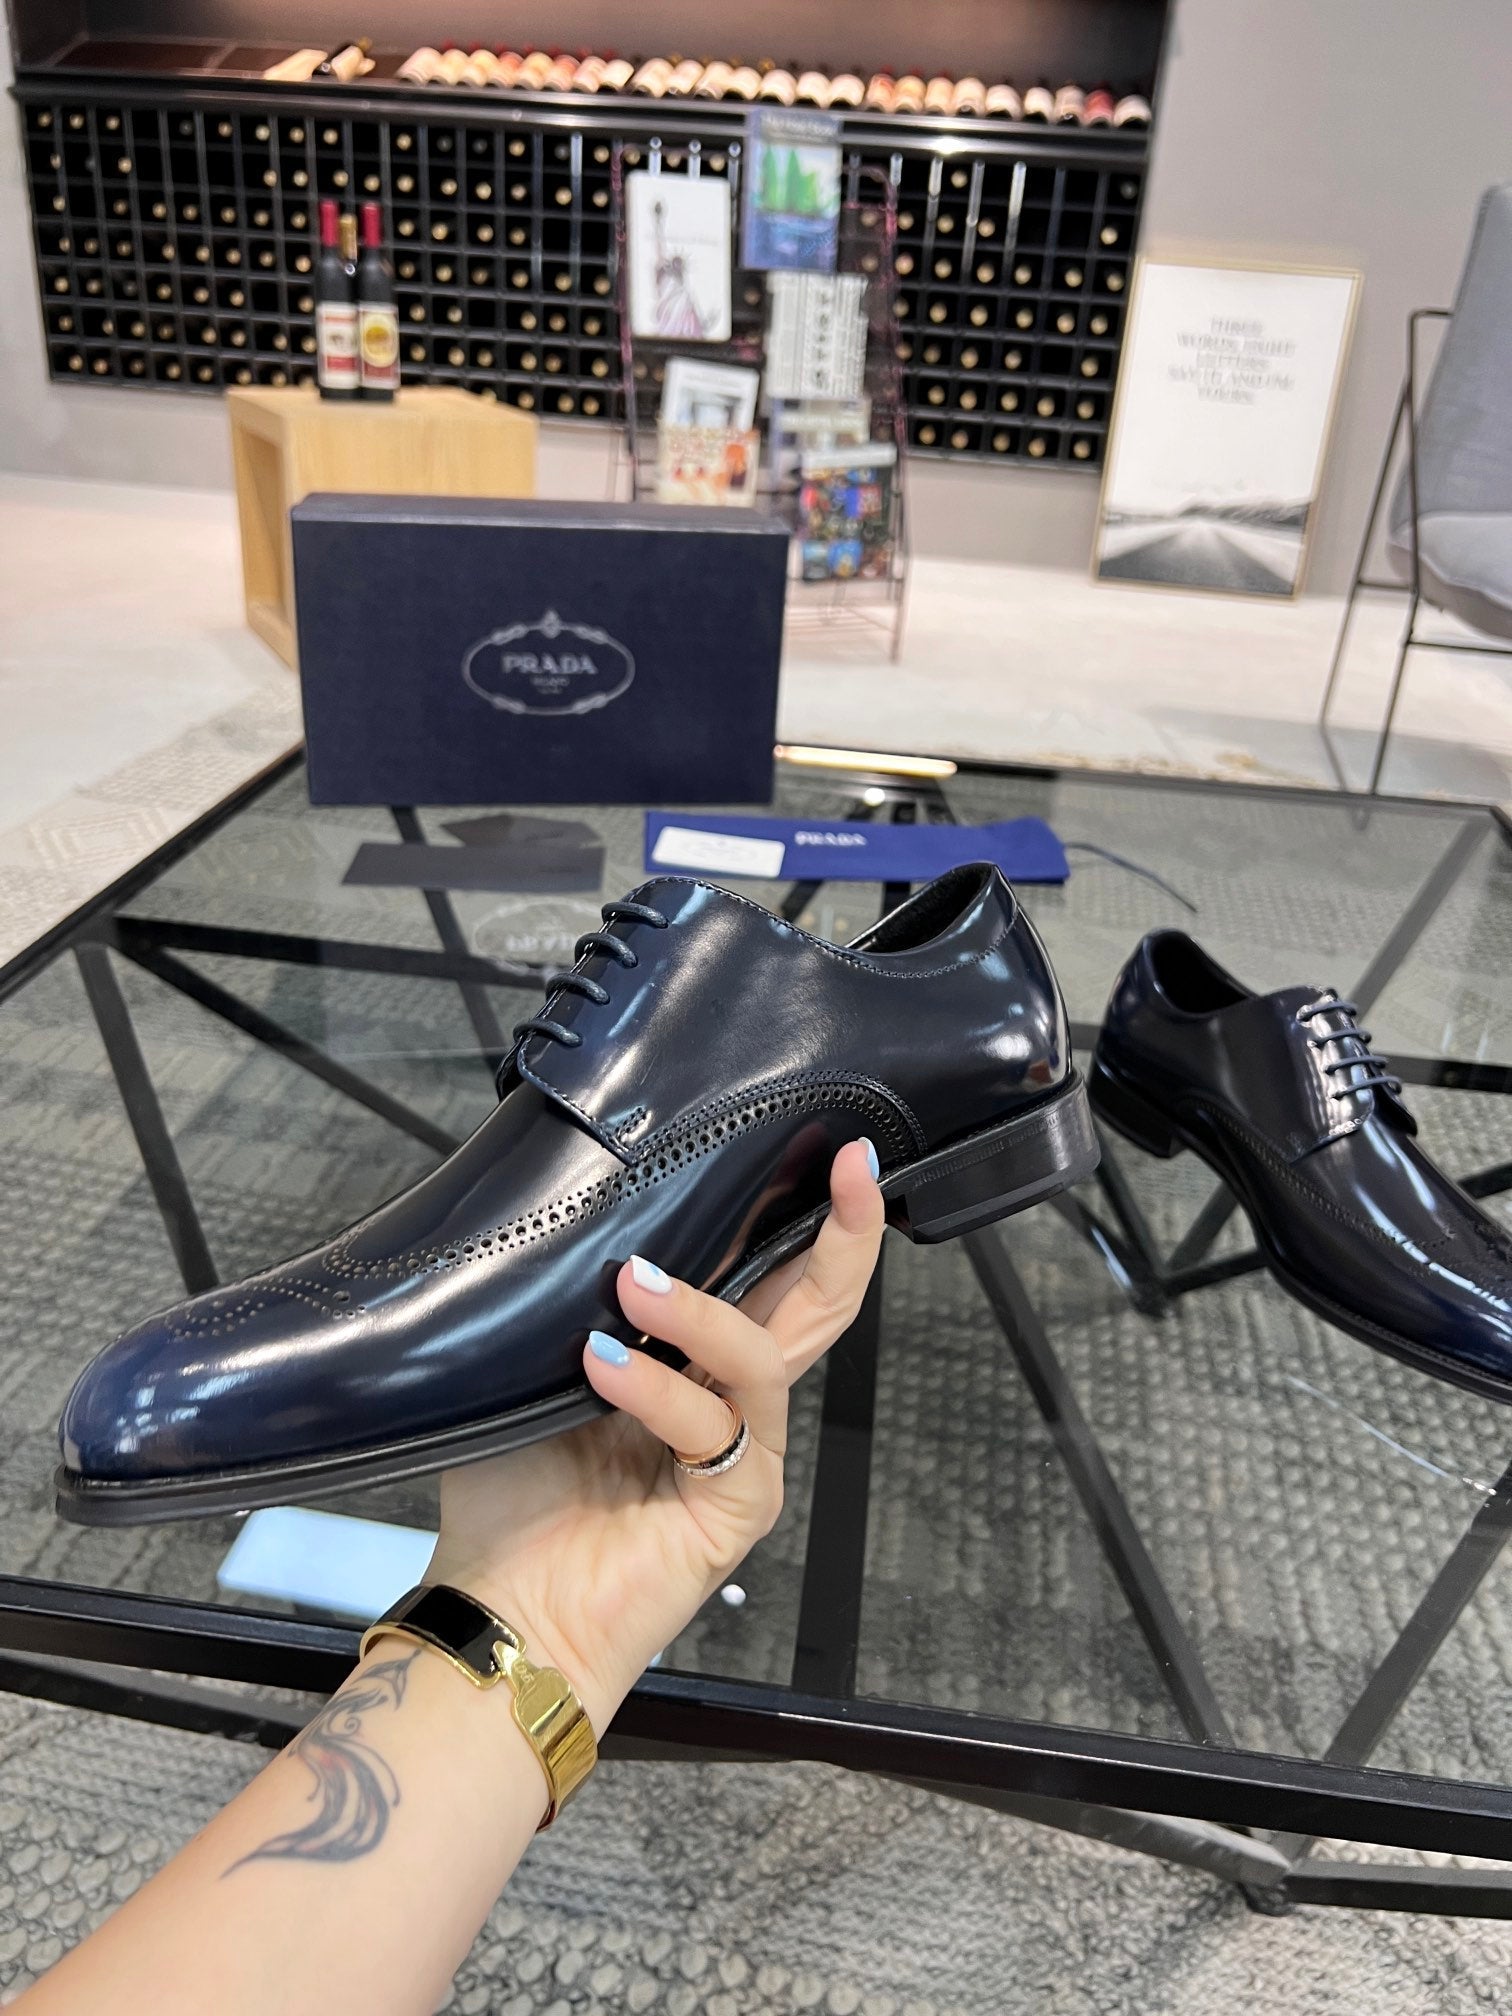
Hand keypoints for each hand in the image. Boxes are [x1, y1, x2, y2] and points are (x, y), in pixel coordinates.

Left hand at [426, 1140, 884, 1730]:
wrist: (501, 1613)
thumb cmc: (512, 1501)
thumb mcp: (537, 1372)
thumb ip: (577, 1307)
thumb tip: (585, 1222)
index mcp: (694, 1365)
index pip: (766, 1277)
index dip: (802, 1213)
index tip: (828, 1147)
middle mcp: (732, 1405)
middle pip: (817, 1308)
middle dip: (842, 1234)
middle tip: (844, 1167)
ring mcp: (743, 1456)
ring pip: (764, 1355)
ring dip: (699, 1312)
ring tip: (632, 1286)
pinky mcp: (738, 1507)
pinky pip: (716, 1426)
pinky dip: (658, 1390)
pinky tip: (602, 1367)